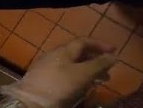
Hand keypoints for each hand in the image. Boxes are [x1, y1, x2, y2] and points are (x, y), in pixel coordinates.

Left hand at [2, 38, 116, 107]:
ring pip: (71, 66)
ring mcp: (46, 69)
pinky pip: (63, 76)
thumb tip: (114, 56)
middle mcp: (54, 56)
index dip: (100, 45)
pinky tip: (79, 89)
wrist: (28, 104)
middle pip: (78, 54)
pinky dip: (76, 79)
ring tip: (96, 83)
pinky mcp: (41, 82)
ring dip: (86, 72)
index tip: (114, 51)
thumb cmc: (58, 86)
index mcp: (64, 50)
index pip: (84, 41)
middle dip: (95, 61)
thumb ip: (99, 64)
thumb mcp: (82, 74)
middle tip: (108, 71)